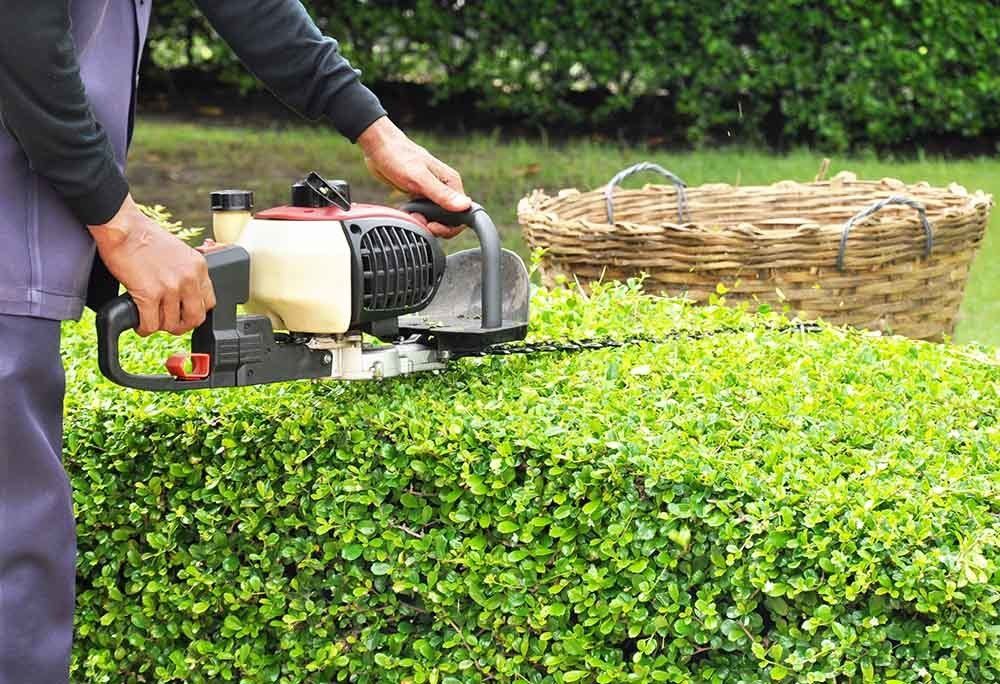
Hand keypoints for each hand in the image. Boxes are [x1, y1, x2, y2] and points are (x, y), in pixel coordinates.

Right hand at [89, 195, 215, 336]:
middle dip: (182, 325)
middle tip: (170, 323)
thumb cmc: (144, 235)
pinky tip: (139, 322)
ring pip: (171, 324)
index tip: (185, 312)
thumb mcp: (179, 251)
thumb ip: (186, 271)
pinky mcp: (149, 294)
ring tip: (150, 318)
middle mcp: (188, 278)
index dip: (196, 311)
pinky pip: (150, 324)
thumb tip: (185, 292)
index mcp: (198, 267)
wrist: (122, 226)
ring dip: (159, 325)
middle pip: (195, 318)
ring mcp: (170, 287)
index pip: (209, 302)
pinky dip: (143, 327)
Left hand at [358, 117, 469, 237]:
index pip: (463, 213)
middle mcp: (445, 187)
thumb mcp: (419, 178)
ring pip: (436, 218)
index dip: (450, 227)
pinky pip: (424, 213)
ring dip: (425, 222)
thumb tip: (464, 205)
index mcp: (451, 182)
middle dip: (436, 227)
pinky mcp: (420, 194)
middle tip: (419, 221)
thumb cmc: (398, 156)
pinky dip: (417, 217)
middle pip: (450, 219)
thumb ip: (441, 194)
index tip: (432, 226)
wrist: (379, 147)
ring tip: (411, 215)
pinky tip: (407, 212)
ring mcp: (433, 191)